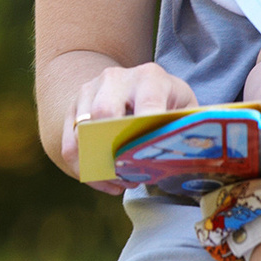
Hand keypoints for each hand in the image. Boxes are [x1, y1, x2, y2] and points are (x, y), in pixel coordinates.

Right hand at [66, 62, 198, 192]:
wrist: (136, 82)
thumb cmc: (167, 102)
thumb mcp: (184, 108)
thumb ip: (187, 127)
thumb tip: (191, 155)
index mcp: (149, 76)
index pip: (147, 102)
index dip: (147, 128)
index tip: (149, 154)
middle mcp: (115, 79)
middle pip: (105, 113)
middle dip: (116, 151)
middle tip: (132, 177)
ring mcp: (89, 91)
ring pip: (82, 132)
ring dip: (98, 164)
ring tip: (120, 183)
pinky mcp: (73, 109)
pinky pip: (70, 144)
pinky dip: (84, 169)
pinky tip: (104, 182)